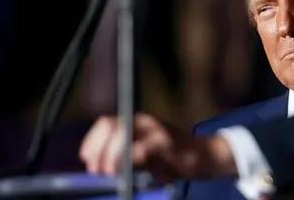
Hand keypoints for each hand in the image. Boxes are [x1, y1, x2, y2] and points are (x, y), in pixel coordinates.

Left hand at [79, 113, 235, 182]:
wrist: (207, 156)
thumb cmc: (174, 158)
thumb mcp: (146, 155)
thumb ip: (125, 156)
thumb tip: (99, 166)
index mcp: (137, 123)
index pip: (106, 123)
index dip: (92, 140)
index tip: (86, 159)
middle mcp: (144, 122)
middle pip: (110, 126)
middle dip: (98, 149)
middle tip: (96, 170)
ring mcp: (156, 130)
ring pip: (122, 134)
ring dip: (110, 154)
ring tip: (109, 172)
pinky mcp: (167, 143)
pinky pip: (142, 147)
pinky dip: (129, 158)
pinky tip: (127, 170)